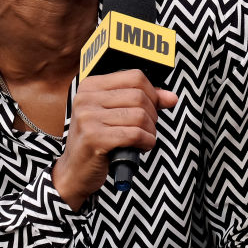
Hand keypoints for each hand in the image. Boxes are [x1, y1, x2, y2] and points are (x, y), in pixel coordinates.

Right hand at [53, 69, 178, 209]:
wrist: (75, 171)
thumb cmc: (98, 141)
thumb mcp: (116, 115)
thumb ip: (144, 101)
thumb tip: (172, 97)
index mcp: (91, 85)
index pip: (135, 76)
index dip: (152, 93)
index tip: (153, 109)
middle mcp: (86, 98)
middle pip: (139, 96)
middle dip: (152, 115)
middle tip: (147, 129)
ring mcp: (87, 117)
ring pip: (139, 116)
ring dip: (150, 132)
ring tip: (143, 140)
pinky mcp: (93, 138)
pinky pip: (134, 134)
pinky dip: (146, 142)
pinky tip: (141, 148)